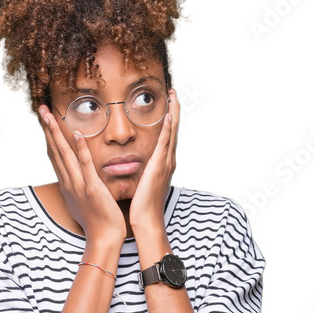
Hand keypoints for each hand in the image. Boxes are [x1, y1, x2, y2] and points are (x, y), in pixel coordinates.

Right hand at [38, 107, 126, 246]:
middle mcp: (69, 183)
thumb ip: (78, 186)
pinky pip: (85, 166)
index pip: (54, 156)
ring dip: (57, 133)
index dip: (48, 137)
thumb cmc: (97, 221)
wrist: (103, 238)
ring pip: (64, 155)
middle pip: (54, 151)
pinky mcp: (92, 188)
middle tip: (41, 109)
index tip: (45, 120)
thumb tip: (76, 177)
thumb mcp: (82, 201)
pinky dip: (80, 150)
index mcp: (67, 185)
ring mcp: (78, 185)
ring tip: (50, 115)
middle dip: (47, 129)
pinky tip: (77, 134)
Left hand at [128, 88, 179, 234]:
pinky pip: (164, 143)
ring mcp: (165, 163)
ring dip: (174, 113)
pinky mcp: (159, 166)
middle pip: (174, 130)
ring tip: (174, 96)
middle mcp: (168, 161)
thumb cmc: (142, 206)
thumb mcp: (143, 184)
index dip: (170, 120)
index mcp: (163, 164)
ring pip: (172, 133)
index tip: (169, 104)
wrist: (146, 220)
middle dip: (175, 111)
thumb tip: (138, 165)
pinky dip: (168, 128)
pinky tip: (169, 115)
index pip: (168, 137)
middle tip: (174, 92)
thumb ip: (143, 172)